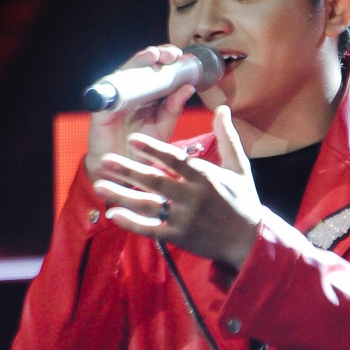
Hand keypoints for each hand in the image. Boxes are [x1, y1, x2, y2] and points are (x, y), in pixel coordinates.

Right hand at [85, 45, 196, 182]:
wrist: (123, 174)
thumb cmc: (143, 150)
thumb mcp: (163, 128)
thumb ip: (174, 109)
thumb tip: (189, 87)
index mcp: (148, 97)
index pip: (157, 72)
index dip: (169, 62)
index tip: (184, 58)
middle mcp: (132, 94)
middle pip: (141, 67)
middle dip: (156, 55)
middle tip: (171, 54)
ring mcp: (116, 100)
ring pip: (124, 73)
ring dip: (138, 62)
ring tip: (152, 55)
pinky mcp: (102, 110)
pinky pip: (106, 93)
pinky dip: (115, 83)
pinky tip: (126, 74)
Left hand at [92, 106, 260, 270]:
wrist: (250, 241)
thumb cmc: (244, 200)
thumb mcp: (240, 166)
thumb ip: (227, 137)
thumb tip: (222, 108)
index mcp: (205, 176)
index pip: (174, 159)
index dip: (152, 149)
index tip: (132, 140)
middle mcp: (193, 196)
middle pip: (155, 181)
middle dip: (128, 170)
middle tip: (105, 160)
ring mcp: (185, 218)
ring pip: (148, 204)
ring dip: (122, 194)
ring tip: (100, 185)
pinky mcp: (180, 237)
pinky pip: (151, 229)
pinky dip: (132, 223)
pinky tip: (113, 214)